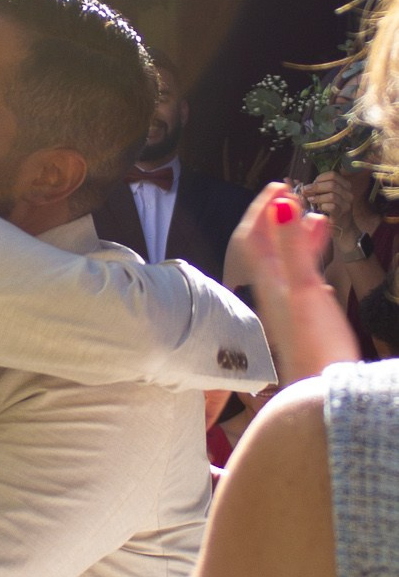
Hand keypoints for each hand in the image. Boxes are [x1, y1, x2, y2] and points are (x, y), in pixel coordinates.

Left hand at [234, 184, 358, 383]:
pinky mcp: (303, 321)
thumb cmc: (315, 344)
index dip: (264, 208)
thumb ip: (292, 246)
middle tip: (294, 197)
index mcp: (269, 280)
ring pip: (286, 264)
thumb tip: (280, 204)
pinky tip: (321, 267)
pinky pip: (300, 282)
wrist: (321, 391)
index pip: (255, 235)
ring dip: (296, 239)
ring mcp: (287, 307)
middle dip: (280, 219)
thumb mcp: (304, 287)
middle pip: (268, 247)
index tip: (279, 185)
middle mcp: (273, 292)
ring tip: (315, 220)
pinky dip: (309, 263)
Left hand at [301, 170, 363, 242]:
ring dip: (318, 197)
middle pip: (332, 184)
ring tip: (310, 200)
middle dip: (315, 187)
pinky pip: (332, 206)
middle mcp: (347, 193)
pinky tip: (318, 208)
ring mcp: (346, 204)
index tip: (312, 183)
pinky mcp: (341, 214)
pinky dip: (323, 206)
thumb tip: (287, 179)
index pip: (333, 175)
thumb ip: (306, 187)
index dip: (319, 178)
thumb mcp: (317, 194)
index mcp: (343, 185)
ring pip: (332, 195)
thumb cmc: (326, 209)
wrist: (338, 226)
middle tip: (305, 191)